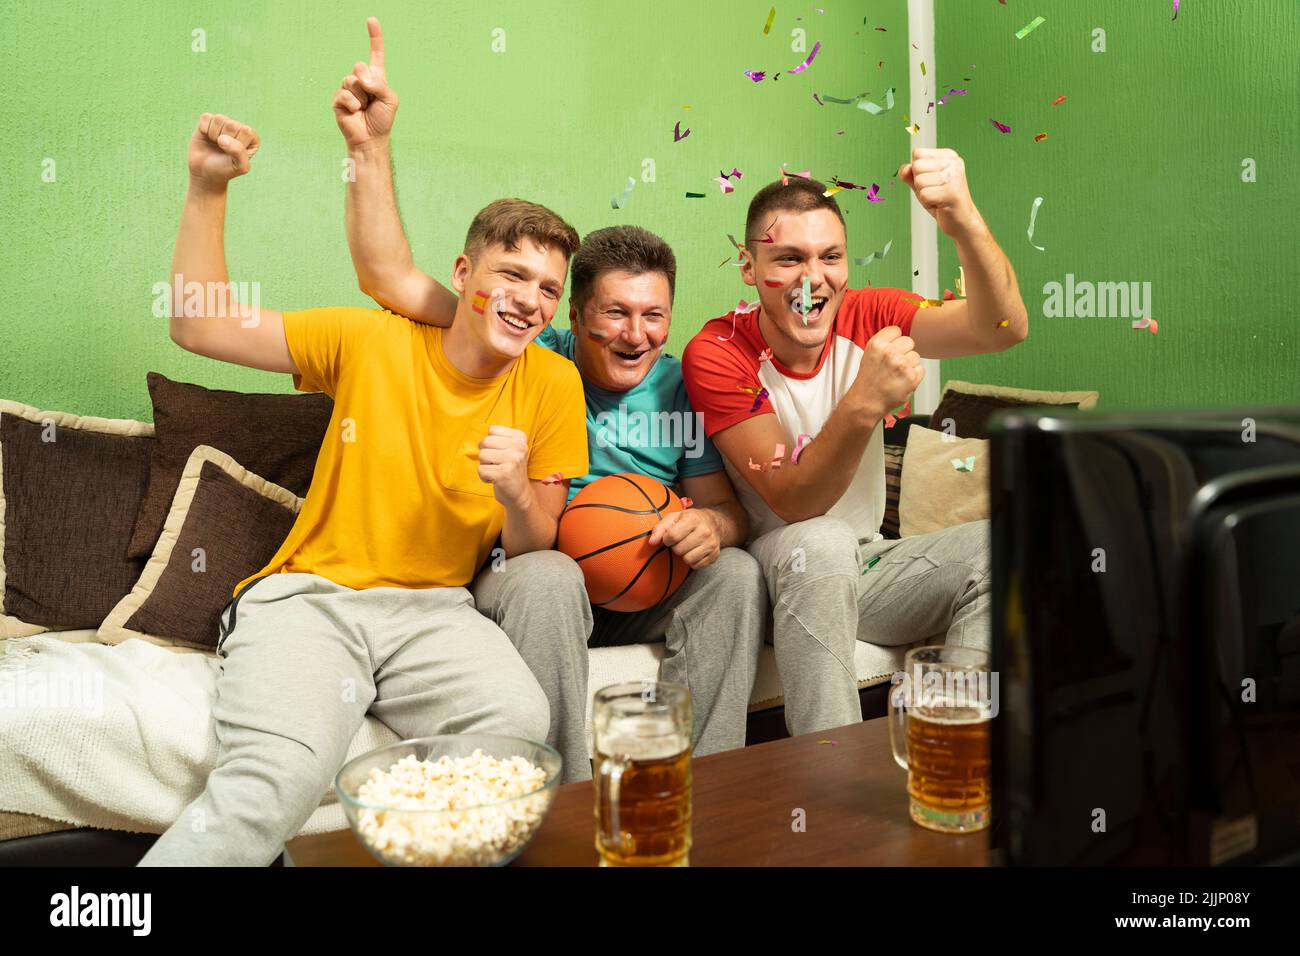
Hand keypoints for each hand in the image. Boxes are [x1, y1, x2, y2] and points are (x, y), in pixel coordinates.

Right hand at [188, 113, 259, 186]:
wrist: (204, 172)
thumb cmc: (225, 169)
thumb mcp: (239, 167)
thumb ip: (239, 153)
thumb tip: (223, 138)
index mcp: (252, 137)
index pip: (246, 131)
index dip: (236, 145)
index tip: (232, 154)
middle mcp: (239, 127)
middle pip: (231, 124)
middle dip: (224, 140)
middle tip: (222, 149)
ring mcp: (224, 122)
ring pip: (218, 119)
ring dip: (213, 135)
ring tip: (215, 144)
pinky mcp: (209, 120)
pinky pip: (206, 118)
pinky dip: (204, 129)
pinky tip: (207, 137)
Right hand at [333, 17, 398, 147]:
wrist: (371, 139)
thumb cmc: (382, 120)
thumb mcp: (390, 99)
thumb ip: (380, 84)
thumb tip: (362, 79)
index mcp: (375, 77)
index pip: (375, 54)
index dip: (374, 37)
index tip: (372, 20)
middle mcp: (361, 80)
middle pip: (359, 66)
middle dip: (367, 81)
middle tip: (371, 96)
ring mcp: (348, 89)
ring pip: (351, 81)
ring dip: (361, 97)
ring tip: (364, 108)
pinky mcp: (338, 99)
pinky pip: (345, 94)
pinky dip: (353, 104)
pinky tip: (355, 112)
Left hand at [477, 425, 530, 506]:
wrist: (520, 493)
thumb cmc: (510, 469)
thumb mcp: (511, 449)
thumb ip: (498, 438)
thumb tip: (479, 437)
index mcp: (520, 437)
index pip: (492, 430)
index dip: (490, 443)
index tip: (500, 453)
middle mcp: (518, 447)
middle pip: (485, 441)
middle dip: (486, 454)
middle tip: (496, 464)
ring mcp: (512, 460)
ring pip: (482, 455)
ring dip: (485, 466)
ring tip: (496, 471)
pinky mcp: (504, 474)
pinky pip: (481, 470)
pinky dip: (484, 477)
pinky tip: (495, 480)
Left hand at [647, 508, 720, 568]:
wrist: (714, 523)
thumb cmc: (689, 520)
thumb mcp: (674, 518)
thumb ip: (660, 528)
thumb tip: (652, 542)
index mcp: (693, 519)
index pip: (672, 536)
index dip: (667, 539)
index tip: (669, 537)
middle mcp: (705, 531)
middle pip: (679, 550)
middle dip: (676, 547)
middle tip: (680, 541)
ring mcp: (711, 544)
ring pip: (688, 560)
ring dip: (684, 555)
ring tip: (687, 547)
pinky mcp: (715, 555)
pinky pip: (696, 565)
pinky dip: (692, 561)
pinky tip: (694, 551)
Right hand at [853, 326, 923, 416]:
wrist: (866, 402)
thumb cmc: (868, 379)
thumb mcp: (869, 354)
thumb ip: (884, 342)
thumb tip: (900, 334)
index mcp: (877, 344)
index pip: (896, 330)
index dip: (894, 340)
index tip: (890, 349)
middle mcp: (889, 353)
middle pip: (909, 341)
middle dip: (904, 351)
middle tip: (894, 363)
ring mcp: (902, 365)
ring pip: (916, 356)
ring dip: (909, 364)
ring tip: (897, 374)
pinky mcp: (911, 377)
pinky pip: (920, 369)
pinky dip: (914, 375)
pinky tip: (902, 380)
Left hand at [898, 148, 982, 238]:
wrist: (961, 222)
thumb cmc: (941, 201)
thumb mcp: (922, 184)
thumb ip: (910, 175)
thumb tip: (904, 169)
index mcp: (948, 156)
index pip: (917, 154)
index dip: (917, 171)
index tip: (932, 182)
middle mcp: (954, 162)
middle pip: (916, 166)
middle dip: (919, 184)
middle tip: (935, 192)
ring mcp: (954, 176)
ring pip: (919, 181)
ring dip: (924, 194)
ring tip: (938, 198)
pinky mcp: (952, 192)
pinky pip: (924, 195)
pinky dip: (927, 203)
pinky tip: (940, 205)